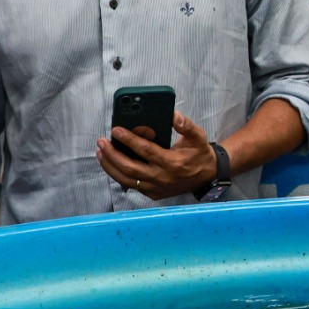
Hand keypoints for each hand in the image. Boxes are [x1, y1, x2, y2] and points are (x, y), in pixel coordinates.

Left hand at [98, 111, 221, 199]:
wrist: (207, 177)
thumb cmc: (199, 154)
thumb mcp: (198, 137)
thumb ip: (186, 125)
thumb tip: (172, 115)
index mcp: (172, 163)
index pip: (146, 151)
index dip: (129, 140)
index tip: (116, 130)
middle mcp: (162, 178)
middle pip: (130, 168)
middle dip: (112, 154)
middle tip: (102, 141)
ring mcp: (155, 188)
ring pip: (126, 179)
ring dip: (110, 166)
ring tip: (100, 152)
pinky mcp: (152, 193)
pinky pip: (130, 185)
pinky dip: (117, 174)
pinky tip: (110, 163)